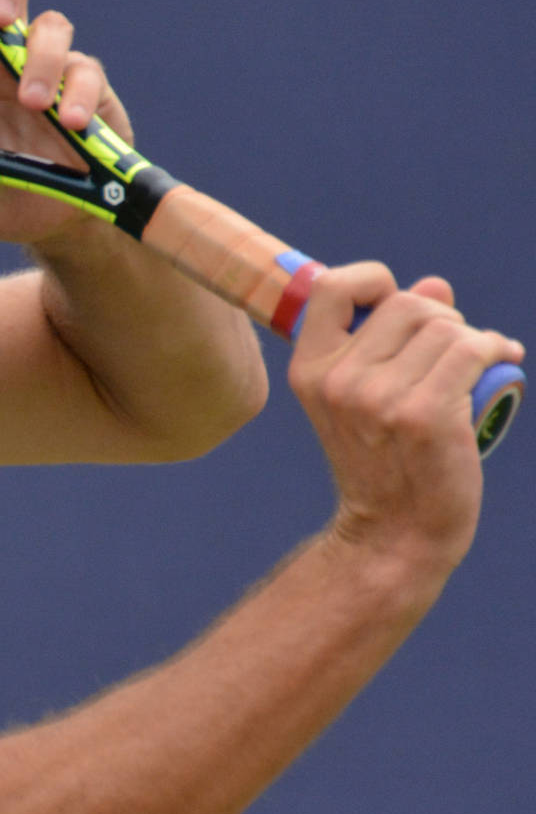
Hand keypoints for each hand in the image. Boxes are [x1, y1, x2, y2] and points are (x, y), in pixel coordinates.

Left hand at [0, 0, 124, 247]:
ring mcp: (47, 65)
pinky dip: (79, 94)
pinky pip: (86, 72)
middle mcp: (0, 55)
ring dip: (39, 60)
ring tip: (33, 105)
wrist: (62, 224)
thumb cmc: (2, 197)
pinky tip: (71, 124)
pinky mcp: (89, 86)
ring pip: (49, 25)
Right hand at [290, 264, 523, 577]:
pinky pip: (472, 350)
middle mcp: (337, 381)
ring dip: (473, 338)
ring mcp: (378, 399)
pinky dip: (496, 349)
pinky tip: (503, 362)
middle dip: (442, 318)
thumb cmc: (385, 461)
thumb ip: (388, 338)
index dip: (373, 280)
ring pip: (446, 326)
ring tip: (477, 364)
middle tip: (452, 351)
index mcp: (310, 371)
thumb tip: (434, 285)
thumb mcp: (364, 398)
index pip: (332, 287)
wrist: (394, 532)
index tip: (396, 305)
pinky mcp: (424, 415)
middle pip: (406, 303)